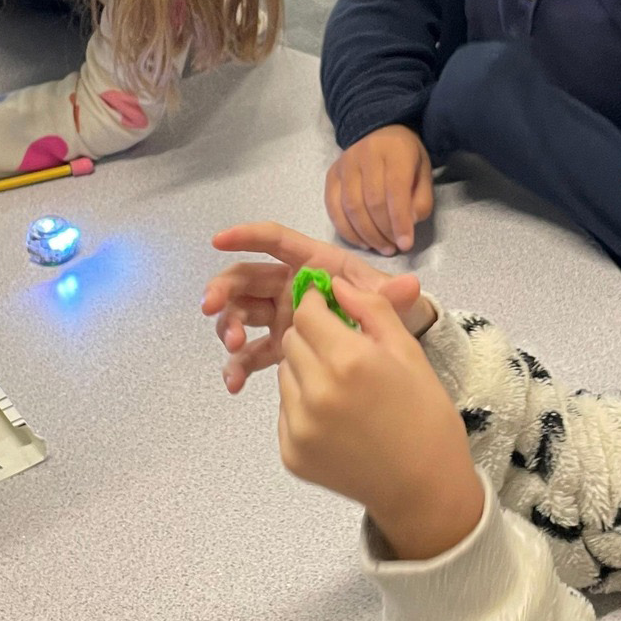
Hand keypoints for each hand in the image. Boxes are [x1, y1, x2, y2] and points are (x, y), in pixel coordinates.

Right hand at [204, 221, 434, 393]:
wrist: (388, 351)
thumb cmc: (385, 311)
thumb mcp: (388, 301)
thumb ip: (391, 295)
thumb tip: (409, 286)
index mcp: (311, 265)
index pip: (275, 242)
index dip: (247, 236)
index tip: (219, 239)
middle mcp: (288, 288)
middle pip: (246, 280)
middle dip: (224, 289)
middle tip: (211, 307)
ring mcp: (280, 318)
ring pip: (242, 315)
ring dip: (230, 327)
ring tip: (234, 346)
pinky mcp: (277, 348)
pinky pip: (251, 354)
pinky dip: (238, 366)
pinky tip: (234, 384)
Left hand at [279, 280, 483, 561]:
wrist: (424, 490)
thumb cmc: (426, 417)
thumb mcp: (409, 353)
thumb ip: (372, 310)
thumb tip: (336, 284)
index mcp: (350, 361)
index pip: (307, 312)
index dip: (318, 304)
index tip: (331, 309)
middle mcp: (316, 392)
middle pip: (292, 340)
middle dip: (313, 336)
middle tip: (343, 351)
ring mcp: (299, 426)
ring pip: (285, 374)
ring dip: (306, 370)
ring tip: (342, 388)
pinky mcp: (290, 453)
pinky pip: (285, 410)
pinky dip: (303, 405)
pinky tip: (336, 418)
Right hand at [325, 125, 433, 256]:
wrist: (379, 131)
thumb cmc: (405, 157)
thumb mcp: (424, 173)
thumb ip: (420, 200)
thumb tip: (406, 225)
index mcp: (394, 151)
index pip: (395, 190)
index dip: (399, 221)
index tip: (406, 244)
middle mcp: (366, 155)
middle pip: (371, 202)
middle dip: (383, 231)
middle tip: (394, 249)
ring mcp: (345, 164)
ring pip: (351, 207)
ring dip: (366, 235)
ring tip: (381, 248)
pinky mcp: (331, 175)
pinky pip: (333, 208)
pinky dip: (346, 230)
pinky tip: (362, 242)